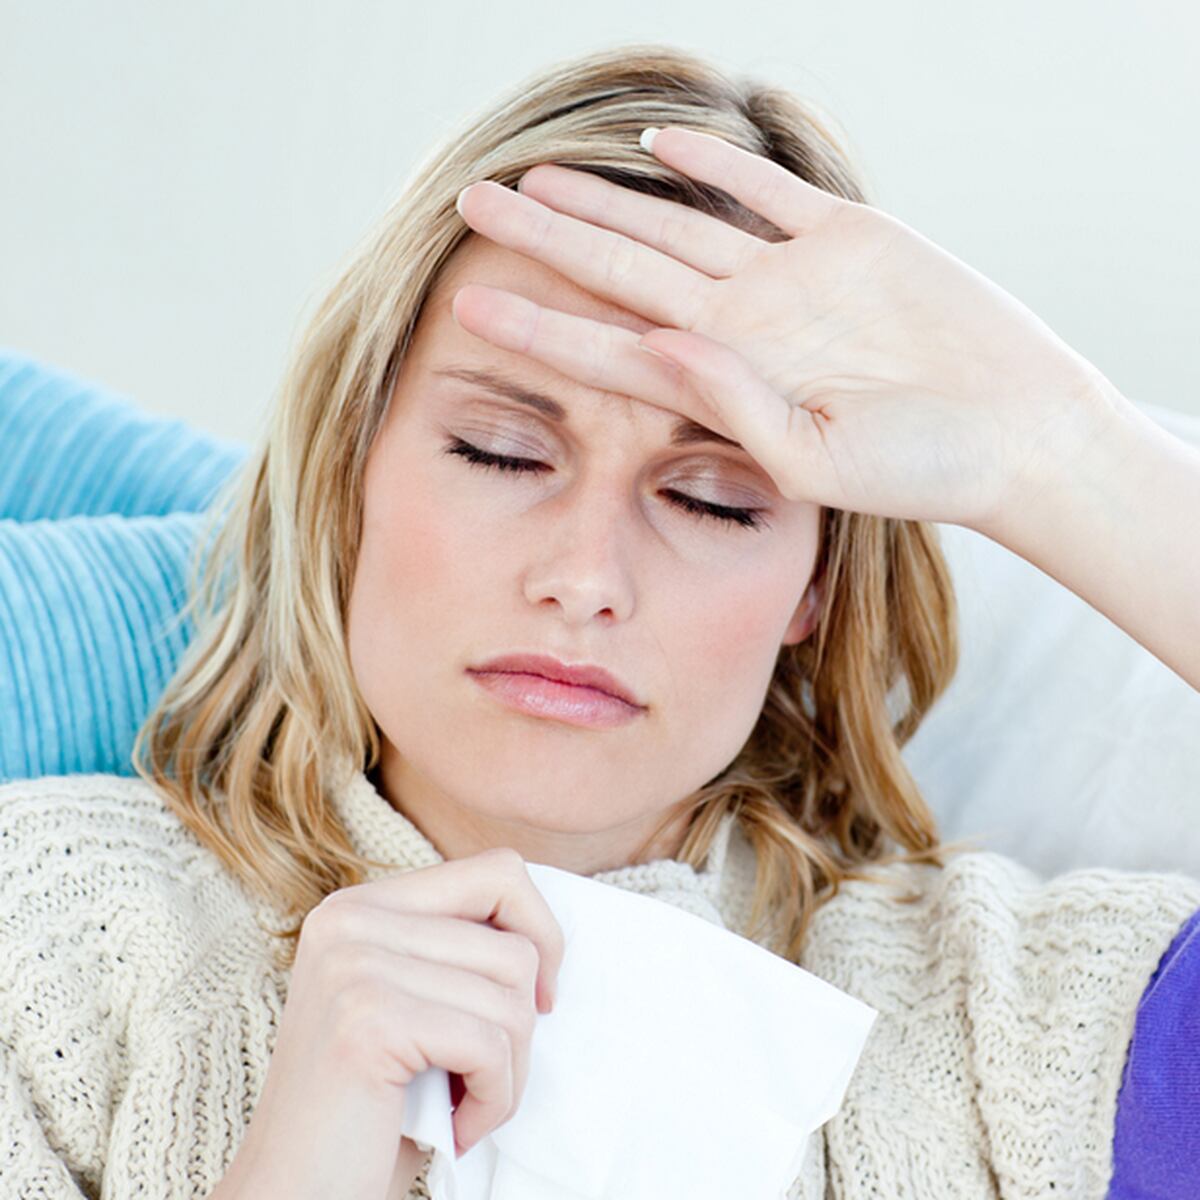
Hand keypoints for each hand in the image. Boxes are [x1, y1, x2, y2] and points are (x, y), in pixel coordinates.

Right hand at [217, 849, 563, 1199]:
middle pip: (514, 943)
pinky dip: (493, 1099)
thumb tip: (550, 933)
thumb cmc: (373, 1113)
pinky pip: (490, 1043)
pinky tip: (455, 1129)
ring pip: (512, 994)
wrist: (297, 1198)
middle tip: (485, 1077)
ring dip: (509, 1071)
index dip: (541, 933)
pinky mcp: (369, 1019)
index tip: (537, 1000)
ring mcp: (354, 963)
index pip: (499, 872)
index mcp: (362, 905)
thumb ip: (458, 952)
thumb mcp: (415, 1004)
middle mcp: (350, 918)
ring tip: (464, 1107)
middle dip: (523, 1024)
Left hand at [450, 125, 1121, 532]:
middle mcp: (741, 327)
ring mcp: (789, 279)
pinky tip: (660, 141)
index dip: (537, 328)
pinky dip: (717, 163)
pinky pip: (767, 190)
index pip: (607, 351)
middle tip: (473, 205)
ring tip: (538, 176)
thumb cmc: (923, 470)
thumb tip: (658, 343)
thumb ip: (735, 407)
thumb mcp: (819, 459)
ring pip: (676, 225)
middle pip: (620, 273)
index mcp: (725, 386)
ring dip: (608, 199)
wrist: (1015, 433)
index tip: (466, 306)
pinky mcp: (848, 236)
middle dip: (546, 241)